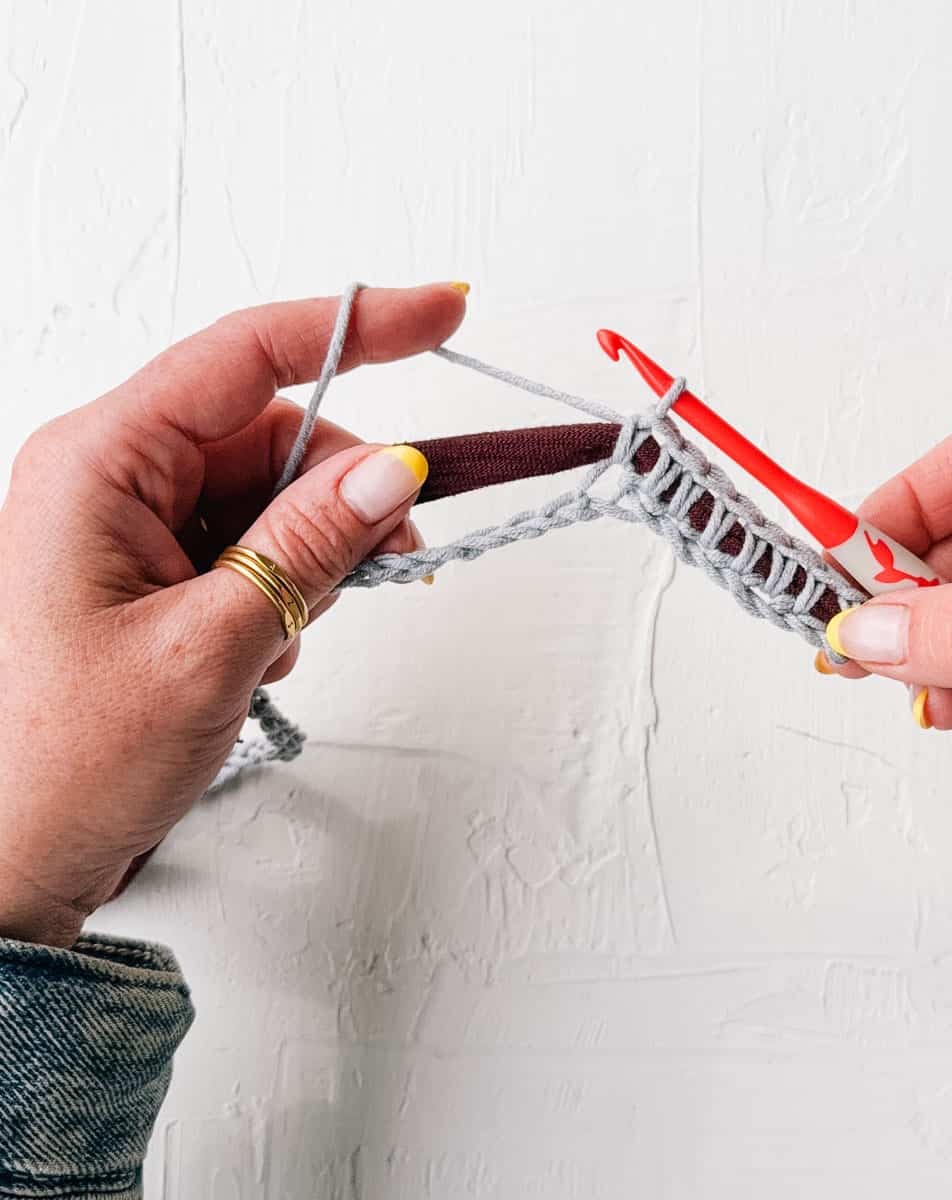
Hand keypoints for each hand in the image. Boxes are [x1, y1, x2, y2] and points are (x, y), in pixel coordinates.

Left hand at [0, 284, 465, 945]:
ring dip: (313, 549)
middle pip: (271, 431)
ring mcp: (128, 522)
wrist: (6, 862)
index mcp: (100, 462)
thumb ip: (309, 543)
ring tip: (289, 633)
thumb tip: (395, 469)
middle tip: (393, 553)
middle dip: (343, 486)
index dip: (357, 327)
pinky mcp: (149, 567)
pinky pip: (249, 539)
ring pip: (269, 490)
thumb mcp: (212, 646)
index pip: (247, 355)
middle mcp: (110, 475)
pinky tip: (265, 646)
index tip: (443, 311)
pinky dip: (285, 582)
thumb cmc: (63, 760)